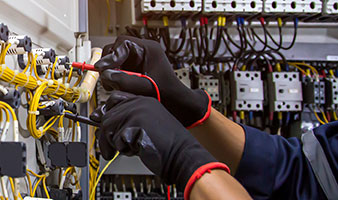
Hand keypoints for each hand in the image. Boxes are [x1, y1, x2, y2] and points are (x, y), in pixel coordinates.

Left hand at [90, 91, 228, 195]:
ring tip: (131, 148)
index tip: (102, 124)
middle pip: (107, 114)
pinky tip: (138, 150)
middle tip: (113, 147)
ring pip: (108, 126)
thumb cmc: (167, 145)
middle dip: (107, 135)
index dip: (106, 113)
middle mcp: (141, 102)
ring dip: (115, 143)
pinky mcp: (136, 123)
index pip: (114, 99)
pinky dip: (123, 149)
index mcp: (145, 100)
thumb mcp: (144, 127)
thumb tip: (99, 119)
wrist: (182, 155)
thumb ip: (126, 120)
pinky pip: (116, 138)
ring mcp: (138, 111)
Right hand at [94, 36, 210, 127]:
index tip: (103, 68)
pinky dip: (115, 78)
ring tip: (114, 86)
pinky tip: (119, 87)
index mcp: (149, 49)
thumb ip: (125, 80)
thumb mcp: (145, 86)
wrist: (176, 103)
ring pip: (115, 61)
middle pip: (116, 50)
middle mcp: (142, 52)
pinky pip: (118, 70)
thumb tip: (106, 75)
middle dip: (109, 65)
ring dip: (111, 73)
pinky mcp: (133, 70)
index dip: (111, 55)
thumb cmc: (168, 93)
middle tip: (108, 79)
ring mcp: (137, 60)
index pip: (122, 44)